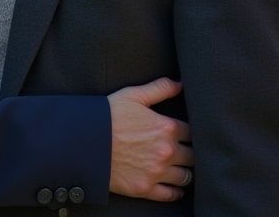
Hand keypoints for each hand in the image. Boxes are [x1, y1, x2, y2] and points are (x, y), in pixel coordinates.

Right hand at [107, 78, 194, 201]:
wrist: (84, 142)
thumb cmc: (108, 116)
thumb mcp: (132, 95)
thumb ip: (160, 88)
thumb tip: (180, 83)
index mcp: (166, 128)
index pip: (194, 133)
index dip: (191, 134)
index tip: (187, 135)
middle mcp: (166, 151)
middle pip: (193, 157)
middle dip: (191, 154)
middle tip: (186, 153)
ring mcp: (157, 172)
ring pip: (185, 177)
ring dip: (185, 172)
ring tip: (180, 169)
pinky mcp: (145, 188)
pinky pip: (171, 194)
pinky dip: (175, 192)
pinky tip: (174, 187)